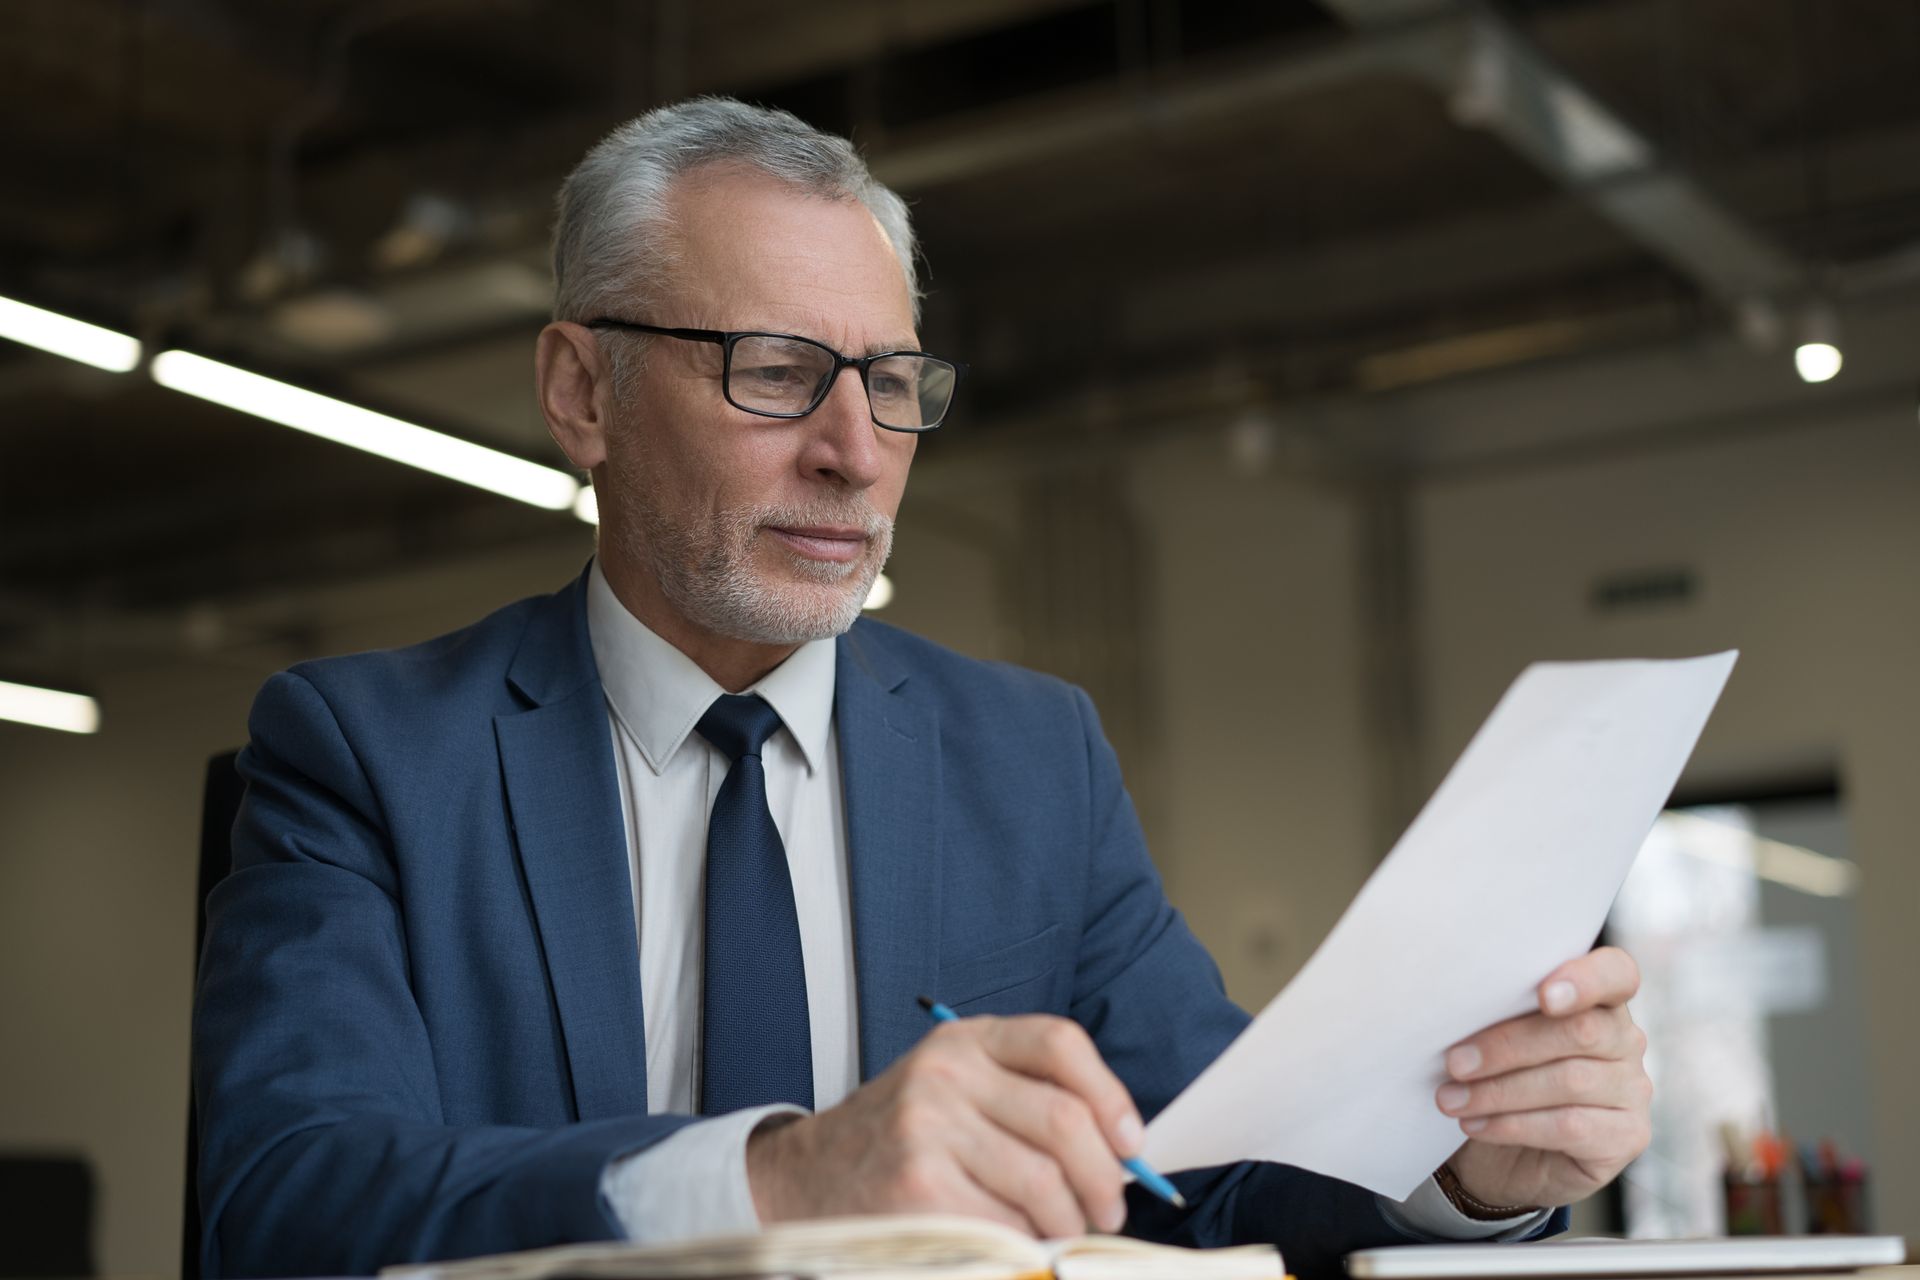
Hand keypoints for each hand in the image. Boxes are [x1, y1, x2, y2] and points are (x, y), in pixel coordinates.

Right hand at [746, 1014, 1141, 1236]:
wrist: (804, 1177)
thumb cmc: (900, 1140)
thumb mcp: (953, 1090)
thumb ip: (1024, 1099)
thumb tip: (1121, 1150)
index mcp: (964, 1040)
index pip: (1060, 1044)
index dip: (1111, 1096)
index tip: (1131, 1143)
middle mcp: (945, 1072)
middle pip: (1064, 1121)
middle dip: (1103, 1179)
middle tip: (1108, 1210)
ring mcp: (928, 1127)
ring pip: (1044, 1184)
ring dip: (1067, 1222)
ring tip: (1060, 1232)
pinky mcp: (918, 1187)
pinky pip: (1006, 1225)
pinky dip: (1024, 1244)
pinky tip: (1012, 1242)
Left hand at [1438, 946, 1651, 1209]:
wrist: (1500, 1156)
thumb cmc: (1494, 1077)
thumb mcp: (1490, 1037)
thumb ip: (1495, 1011)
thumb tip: (1457, 1002)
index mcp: (1598, 1000)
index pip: (1615, 973)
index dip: (1586, 980)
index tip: (1543, 995)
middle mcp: (1625, 1040)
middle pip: (1581, 1032)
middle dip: (1508, 1046)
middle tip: (1455, 1063)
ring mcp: (1632, 1090)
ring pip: (1571, 1082)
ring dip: (1500, 1091)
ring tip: (1450, 1099)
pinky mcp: (1628, 1136)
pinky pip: (1571, 1126)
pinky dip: (1514, 1124)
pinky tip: (1476, 1124)